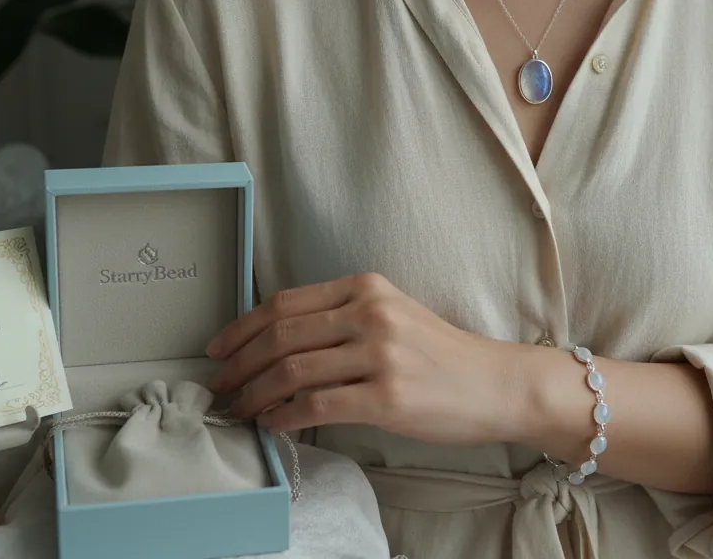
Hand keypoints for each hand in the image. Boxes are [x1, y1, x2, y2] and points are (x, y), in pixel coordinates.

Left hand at [206, 273, 520, 445]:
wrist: (494, 384)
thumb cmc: (440, 356)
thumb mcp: (392, 314)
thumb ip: (341, 317)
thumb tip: (275, 341)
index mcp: (366, 287)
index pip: (285, 304)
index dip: (241, 328)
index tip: (218, 349)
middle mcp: (371, 314)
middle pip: (281, 337)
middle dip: (239, 365)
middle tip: (220, 386)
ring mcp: (380, 355)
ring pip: (292, 372)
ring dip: (255, 395)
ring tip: (242, 410)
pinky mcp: (387, 397)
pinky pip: (317, 407)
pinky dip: (285, 418)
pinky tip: (275, 425)